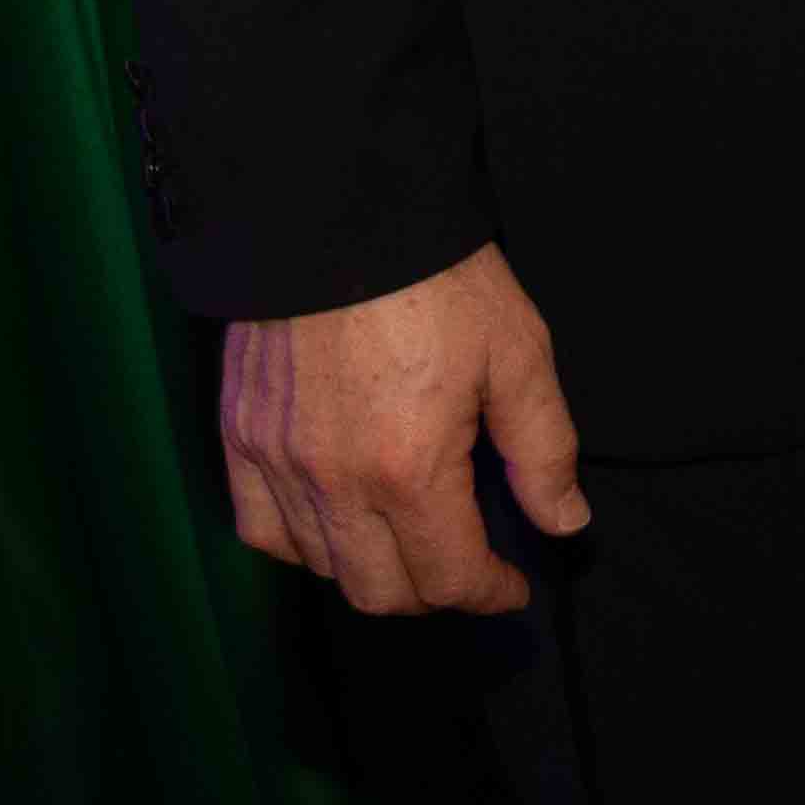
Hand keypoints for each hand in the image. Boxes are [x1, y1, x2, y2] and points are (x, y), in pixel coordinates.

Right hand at [219, 241, 585, 618]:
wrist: (339, 210)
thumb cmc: (438, 277)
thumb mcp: (518, 353)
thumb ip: (543, 450)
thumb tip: (564, 523)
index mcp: (411, 470)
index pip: (450, 577)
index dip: (490, 593)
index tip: (512, 586)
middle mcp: (335, 483)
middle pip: (380, 593)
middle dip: (434, 594)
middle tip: (465, 565)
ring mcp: (278, 463)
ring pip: (320, 568)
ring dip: (370, 572)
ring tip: (407, 541)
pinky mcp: (241, 436)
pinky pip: (260, 529)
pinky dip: (299, 543)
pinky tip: (333, 522)